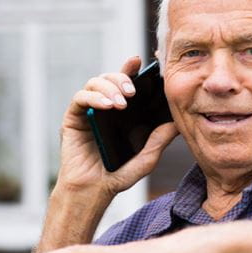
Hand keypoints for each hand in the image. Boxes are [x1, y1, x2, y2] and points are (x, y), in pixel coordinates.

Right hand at [56, 56, 178, 197]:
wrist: (94, 191)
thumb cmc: (119, 175)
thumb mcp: (146, 158)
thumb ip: (160, 139)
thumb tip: (177, 122)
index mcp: (127, 113)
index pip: (133, 85)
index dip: (139, 70)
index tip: (150, 60)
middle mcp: (108, 107)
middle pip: (114, 78)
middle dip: (124, 78)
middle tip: (134, 89)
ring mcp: (90, 110)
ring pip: (96, 82)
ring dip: (110, 88)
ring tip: (122, 103)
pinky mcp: (74, 117)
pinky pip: (81, 97)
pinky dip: (94, 97)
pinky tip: (107, 106)